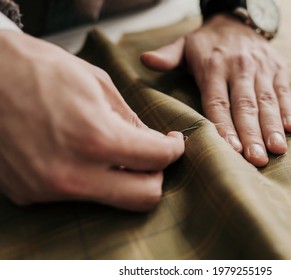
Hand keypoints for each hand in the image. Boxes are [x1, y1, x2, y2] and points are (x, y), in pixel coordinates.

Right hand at [0, 30, 183, 210]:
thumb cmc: (38, 69)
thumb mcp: (95, 82)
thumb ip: (129, 119)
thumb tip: (149, 142)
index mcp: (95, 137)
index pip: (158, 159)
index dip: (175, 149)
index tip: (173, 142)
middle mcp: (73, 173)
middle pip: (144, 197)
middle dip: (157, 175)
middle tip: (153, 155)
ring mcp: (48, 189)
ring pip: (111, 200)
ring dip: (124, 180)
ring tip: (117, 152)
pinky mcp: (29, 194)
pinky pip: (77, 195)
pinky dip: (91, 179)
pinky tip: (83, 155)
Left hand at [141, 14, 290, 165]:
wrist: (236, 20)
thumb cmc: (206, 42)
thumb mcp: (184, 45)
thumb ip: (167, 56)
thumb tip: (145, 60)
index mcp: (213, 67)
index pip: (218, 102)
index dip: (224, 126)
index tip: (231, 149)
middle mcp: (239, 68)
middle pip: (245, 105)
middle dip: (252, 134)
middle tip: (256, 160)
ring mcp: (261, 68)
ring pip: (267, 101)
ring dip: (273, 126)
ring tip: (277, 150)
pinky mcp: (278, 68)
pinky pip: (284, 91)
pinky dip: (290, 109)